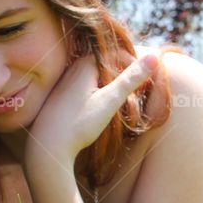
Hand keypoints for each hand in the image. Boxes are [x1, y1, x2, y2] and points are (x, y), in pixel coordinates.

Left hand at [29, 53, 159, 162]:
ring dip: (110, 86)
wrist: (47, 148)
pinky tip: (98, 113)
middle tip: (137, 95)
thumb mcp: (110, 100)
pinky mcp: (60, 96)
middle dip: (123, 77)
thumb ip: (131, 78)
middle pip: (106, 65)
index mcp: (84, 64)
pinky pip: (85, 88)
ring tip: (122, 105)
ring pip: (95, 77)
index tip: (144, 86)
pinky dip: (97, 94)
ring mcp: (64, 82)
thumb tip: (154, 56)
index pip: (117, 54)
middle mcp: (72, 68)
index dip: (134, 67)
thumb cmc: (79, 124)